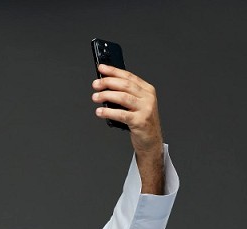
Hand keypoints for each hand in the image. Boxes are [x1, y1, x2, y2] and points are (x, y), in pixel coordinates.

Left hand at [92, 63, 164, 192]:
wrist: (151, 143)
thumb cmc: (141, 124)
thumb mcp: (137, 106)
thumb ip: (126, 95)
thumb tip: (106, 87)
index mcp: (147, 90)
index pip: (128, 76)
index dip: (114, 71)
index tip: (101, 68)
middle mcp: (148, 97)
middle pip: (125, 85)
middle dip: (108, 82)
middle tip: (96, 84)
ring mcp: (145, 109)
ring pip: (123, 97)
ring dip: (107, 96)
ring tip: (95, 97)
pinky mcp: (140, 121)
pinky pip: (122, 114)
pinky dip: (109, 112)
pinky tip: (100, 112)